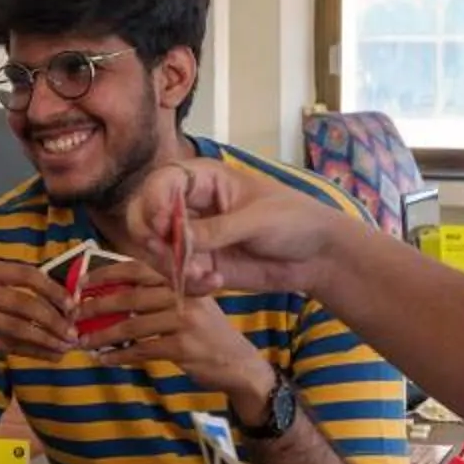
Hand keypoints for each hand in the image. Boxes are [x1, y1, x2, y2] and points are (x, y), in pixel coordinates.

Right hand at [0, 255, 77, 384]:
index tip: (72, 306)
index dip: (52, 289)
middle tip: (73, 332)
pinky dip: (35, 351)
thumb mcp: (2, 297)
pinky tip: (51, 355)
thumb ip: (32, 295)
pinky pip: (10, 345)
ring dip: (46, 338)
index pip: (26, 274)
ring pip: (17, 327)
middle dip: (53, 319)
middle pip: (23, 302)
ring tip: (66, 346)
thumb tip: (73, 306)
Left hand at [77, 267, 274, 411]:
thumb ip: (162, 294)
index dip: (108, 273)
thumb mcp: (191, 304)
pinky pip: (141, 349)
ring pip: (131, 324)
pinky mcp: (183, 347)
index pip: (139, 268)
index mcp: (181, 281)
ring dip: (102, 334)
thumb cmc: (207, 334)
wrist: (239, 364)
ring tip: (83, 342)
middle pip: (130, 295)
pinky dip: (119, 355)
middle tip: (74, 315)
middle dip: (97, 305)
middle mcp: (184, 295)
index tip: (82, 281)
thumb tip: (114, 291)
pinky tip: (104, 359)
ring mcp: (185, 321)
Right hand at [127, 159, 345, 301]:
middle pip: (145, 216)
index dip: (153, 202)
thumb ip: (215, 230)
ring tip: (205, 277)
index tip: (162, 227)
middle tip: (169, 257)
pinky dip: (189, 284)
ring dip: (173, 267)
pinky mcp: (200, 265)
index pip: (161, 182)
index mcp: (204, 179)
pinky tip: (216, 284)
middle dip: (152, 240)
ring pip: (156, 251)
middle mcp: (190, 206)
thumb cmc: (294, 220)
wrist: (317, 256)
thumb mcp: (256, 220)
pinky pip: (176, 276)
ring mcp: (193, 237)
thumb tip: (178, 240)